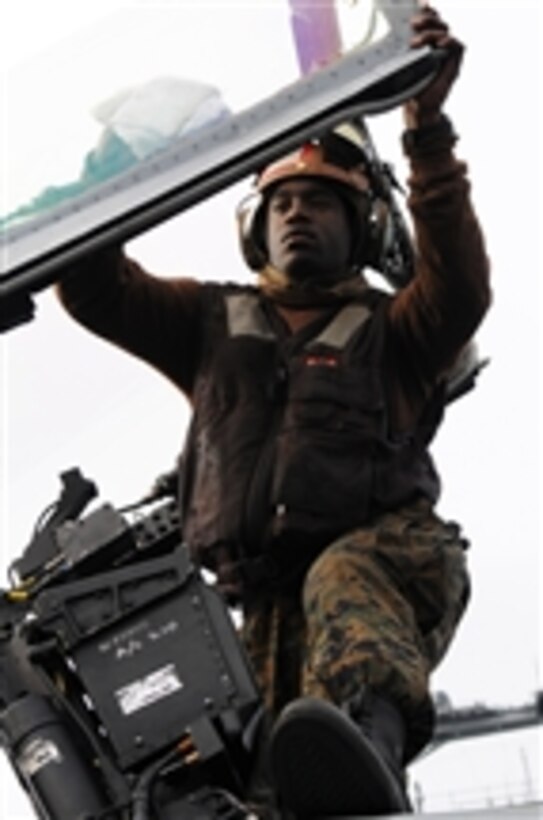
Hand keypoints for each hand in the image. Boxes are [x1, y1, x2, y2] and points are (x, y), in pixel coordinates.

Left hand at [403, 3, 464, 128]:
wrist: (419, 108)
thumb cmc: (409, 88)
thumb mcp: (397, 67)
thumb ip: (392, 54)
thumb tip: (371, 47)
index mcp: (423, 42)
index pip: (427, 19)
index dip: (425, 10)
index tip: (417, 4)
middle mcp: (435, 44)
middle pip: (437, 21)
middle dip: (426, 18)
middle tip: (413, 24)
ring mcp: (446, 52)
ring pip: (445, 30)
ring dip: (431, 32)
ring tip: (416, 43)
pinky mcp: (454, 63)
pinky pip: (457, 45)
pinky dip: (450, 42)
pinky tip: (441, 44)